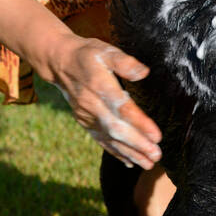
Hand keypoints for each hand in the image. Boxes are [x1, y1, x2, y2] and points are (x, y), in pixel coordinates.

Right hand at [47, 33, 161, 170]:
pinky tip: (129, 162)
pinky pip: (101, 139)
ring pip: (109, 138)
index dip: (140, 123)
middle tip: (156, 156)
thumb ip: (124, 62)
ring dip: (129, 153)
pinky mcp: (84, 121)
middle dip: (137, 144)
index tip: (156, 136)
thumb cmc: (87, 54)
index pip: (123, 109)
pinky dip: (115, 152)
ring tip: (148, 164)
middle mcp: (92, 105)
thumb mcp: (106, 51)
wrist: (59, 62)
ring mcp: (87, 116)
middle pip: (117, 129)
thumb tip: (143, 72)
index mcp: (100, 86)